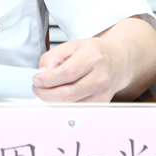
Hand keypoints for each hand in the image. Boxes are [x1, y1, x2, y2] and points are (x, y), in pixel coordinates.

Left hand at [32, 17, 155, 102]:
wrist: (118, 60)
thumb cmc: (94, 52)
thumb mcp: (71, 46)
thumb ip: (53, 57)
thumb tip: (42, 74)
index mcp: (93, 57)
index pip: (67, 73)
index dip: (48, 80)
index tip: (36, 80)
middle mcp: (101, 76)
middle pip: (69, 94)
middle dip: (46, 94)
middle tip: (37, 88)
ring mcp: (103, 92)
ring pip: (73, 104)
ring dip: (54, 101)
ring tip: (46, 91)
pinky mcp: (103, 103)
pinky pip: (79, 109)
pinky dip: (65, 105)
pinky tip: (59, 97)